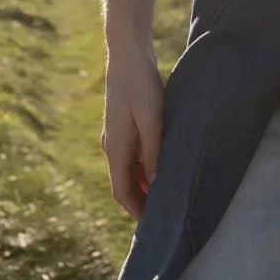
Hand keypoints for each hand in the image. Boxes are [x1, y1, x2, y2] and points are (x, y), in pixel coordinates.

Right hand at [101, 47, 164, 222]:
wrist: (128, 54)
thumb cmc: (141, 85)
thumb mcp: (151, 120)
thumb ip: (153, 152)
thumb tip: (156, 184)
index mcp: (115, 148)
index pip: (121, 191)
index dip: (136, 210)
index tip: (153, 226)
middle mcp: (112, 145)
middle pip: (125, 183)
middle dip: (141, 200)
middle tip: (164, 214)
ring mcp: (117, 134)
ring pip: (129, 169)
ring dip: (145, 183)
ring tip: (167, 193)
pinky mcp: (125, 124)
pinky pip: (133, 154)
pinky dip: (145, 166)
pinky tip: (163, 165)